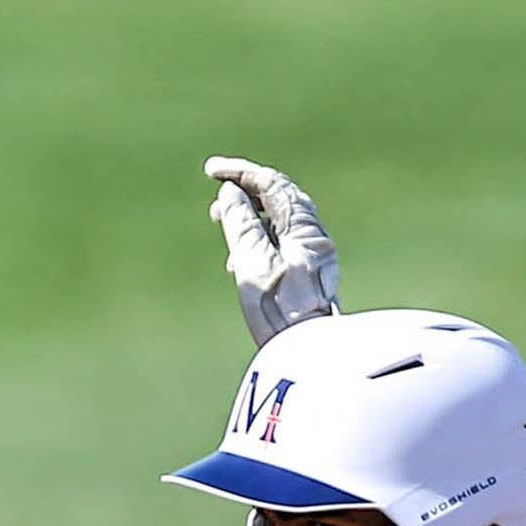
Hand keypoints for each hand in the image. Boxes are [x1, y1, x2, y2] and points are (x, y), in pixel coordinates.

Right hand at [204, 155, 341, 346]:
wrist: (310, 354)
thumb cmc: (280, 311)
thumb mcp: (251, 262)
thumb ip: (240, 223)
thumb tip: (231, 193)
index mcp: (304, 230)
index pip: (271, 184)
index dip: (240, 173)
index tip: (212, 171)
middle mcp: (313, 238)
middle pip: (279, 198)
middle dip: (245, 191)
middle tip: (216, 199)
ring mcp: (312, 256)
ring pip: (279, 219)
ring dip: (248, 214)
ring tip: (222, 222)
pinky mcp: (306, 273)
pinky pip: (280, 239)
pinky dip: (256, 234)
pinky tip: (239, 255)